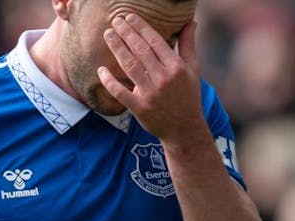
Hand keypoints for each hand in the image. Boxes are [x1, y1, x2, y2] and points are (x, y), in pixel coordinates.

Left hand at [98, 14, 203, 143]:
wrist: (184, 129)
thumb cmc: (189, 96)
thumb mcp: (193, 70)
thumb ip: (188, 45)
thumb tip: (190, 22)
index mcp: (176, 67)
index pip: (155, 41)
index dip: (140, 27)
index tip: (129, 17)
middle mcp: (163, 78)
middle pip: (140, 50)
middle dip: (126, 33)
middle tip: (115, 21)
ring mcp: (150, 93)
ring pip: (129, 66)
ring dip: (117, 48)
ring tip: (108, 35)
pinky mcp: (139, 107)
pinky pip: (120, 92)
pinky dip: (109, 81)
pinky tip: (101, 69)